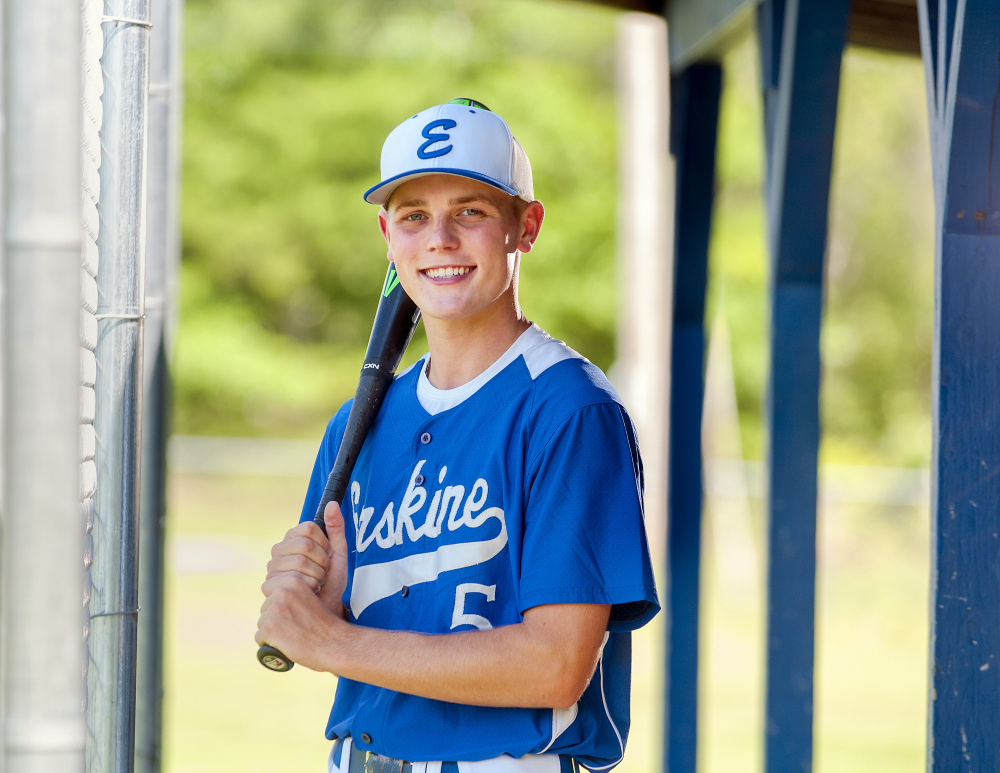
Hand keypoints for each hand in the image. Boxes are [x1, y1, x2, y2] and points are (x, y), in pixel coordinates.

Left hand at [255, 570, 347, 672]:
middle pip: (265, 610)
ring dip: (272, 634)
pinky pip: (259, 639)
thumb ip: (292, 596)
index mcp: (293, 581)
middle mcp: (282, 592)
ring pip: (262, 624)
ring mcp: (275, 609)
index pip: (272, 596)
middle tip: (296, 629)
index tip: (297, 617)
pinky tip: (286, 644)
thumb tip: (272, 601)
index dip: (282, 610)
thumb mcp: (309, 599)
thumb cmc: (324, 626)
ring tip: (293, 636)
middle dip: (276, 622)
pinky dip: (269, 645)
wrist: (335, 643)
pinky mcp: (270, 627)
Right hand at [261, 502, 349, 618]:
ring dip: (317, 576)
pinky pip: (293, 580)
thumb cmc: (331, 580)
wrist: (325, 608)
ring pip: (300, 563)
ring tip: (316, 583)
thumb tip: (331, 503)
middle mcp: (278, 550)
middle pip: (305, 545)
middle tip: (323, 572)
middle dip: (323, 562)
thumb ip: (336, 527)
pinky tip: (308, 593)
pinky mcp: (268, 586)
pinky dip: (309, 588)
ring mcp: (271, 568)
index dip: (325, 544)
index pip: (309, 528)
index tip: (327, 555)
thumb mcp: (338, 552)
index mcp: (292, 537)